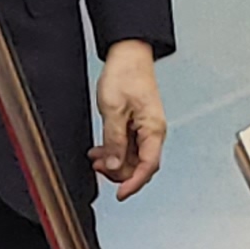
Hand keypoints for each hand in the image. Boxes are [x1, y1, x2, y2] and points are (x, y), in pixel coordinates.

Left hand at [93, 44, 168, 195]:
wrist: (129, 54)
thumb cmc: (126, 75)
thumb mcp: (113, 110)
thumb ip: (114, 140)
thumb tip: (115, 165)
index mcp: (153, 129)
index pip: (148, 166)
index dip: (133, 184)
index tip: (120, 195)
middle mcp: (153, 132)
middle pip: (140, 166)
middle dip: (120, 172)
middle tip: (99, 168)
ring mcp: (146, 128)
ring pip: (132, 157)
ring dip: (115, 161)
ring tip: (96, 159)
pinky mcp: (138, 124)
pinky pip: (128, 146)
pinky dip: (114, 150)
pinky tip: (100, 150)